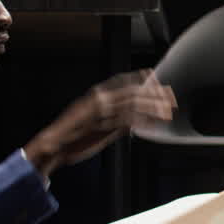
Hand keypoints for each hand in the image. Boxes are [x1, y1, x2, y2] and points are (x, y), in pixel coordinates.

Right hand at [24, 69, 174, 176]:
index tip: (155, 77)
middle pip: (133, 92)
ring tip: (167, 111)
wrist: (53, 146)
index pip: (123, 81)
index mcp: (96, 95)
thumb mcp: (96, 124)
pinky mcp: (101, 126)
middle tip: (170, 97)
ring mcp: (100, 112)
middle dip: (154, 94)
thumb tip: (134, 123)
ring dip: (152, 107)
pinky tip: (152, 124)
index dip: (141, 78)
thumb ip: (116, 121)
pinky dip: (141, 121)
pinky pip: (125, 121)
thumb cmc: (73, 136)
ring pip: (132, 104)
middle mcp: (99, 100)